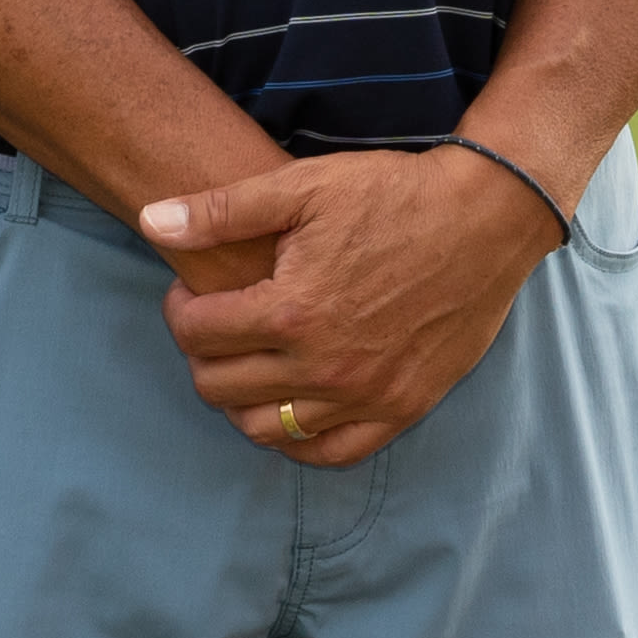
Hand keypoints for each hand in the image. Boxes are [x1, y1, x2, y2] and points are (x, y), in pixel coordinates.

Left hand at [142, 146, 570, 467]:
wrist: (486, 218)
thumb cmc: (395, 194)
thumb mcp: (304, 185)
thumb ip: (222, 210)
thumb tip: (151, 221)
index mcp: (292, 311)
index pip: (195, 334)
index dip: (179, 310)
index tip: (192, 293)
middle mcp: (323, 366)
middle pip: (219, 387)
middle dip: (201, 353)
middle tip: (217, 323)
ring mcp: (364, 394)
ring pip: (263, 429)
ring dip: (239, 399)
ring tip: (251, 360)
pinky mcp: (401, 408)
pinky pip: (328, 452)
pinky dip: (296, 439)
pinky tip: (290, 405)